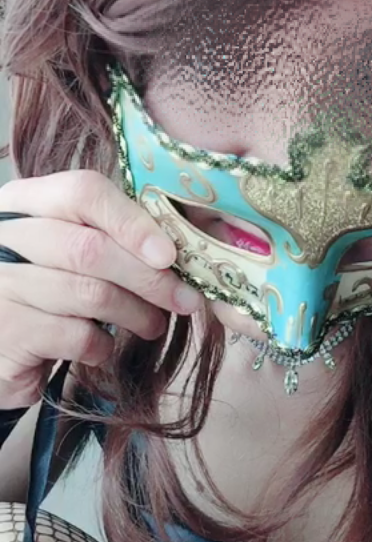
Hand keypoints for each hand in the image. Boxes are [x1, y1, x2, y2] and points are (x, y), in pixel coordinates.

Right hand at [0, 170, 203, 408]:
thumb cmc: (41, 296)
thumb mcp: (65, 254)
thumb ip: (106, 239)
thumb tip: (175, 251)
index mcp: (23, 202)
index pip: (83, 192)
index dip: (133, 222)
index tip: (169, 254)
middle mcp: (5, 235)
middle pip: (91, 248)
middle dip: (149, 278)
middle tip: (183, 299)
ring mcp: (2, 283)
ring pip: (90, 293)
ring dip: (136, 314)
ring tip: (152, 325)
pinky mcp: (8, 330)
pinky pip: (75, 335)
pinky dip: (102, 347)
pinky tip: (101, 349)